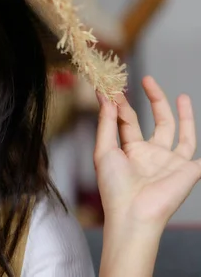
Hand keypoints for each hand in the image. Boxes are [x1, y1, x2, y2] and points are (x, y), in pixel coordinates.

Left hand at [94, 76, 200, 228]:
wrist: (133, 213)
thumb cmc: (114, 187)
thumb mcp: (104, 150)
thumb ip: (107, 122)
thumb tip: (105, 96)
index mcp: (130, 150)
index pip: (128, 120)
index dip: (121, 103)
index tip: (113, 86)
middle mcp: (152, 154)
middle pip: (156, 122)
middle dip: (154, 100)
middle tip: (148, 79)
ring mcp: (171, 162)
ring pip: (181, 134)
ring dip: (183, 115)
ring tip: (182, 95)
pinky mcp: (188, 171)